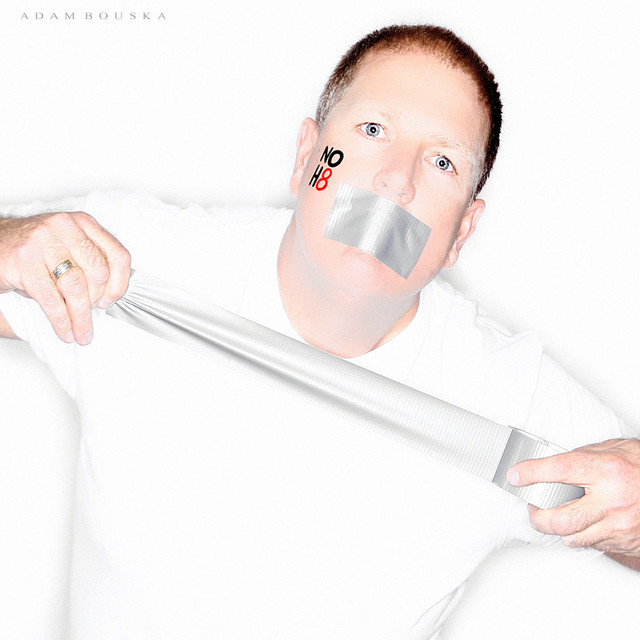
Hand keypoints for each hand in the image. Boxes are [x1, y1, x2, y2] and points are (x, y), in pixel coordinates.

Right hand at [0, 211, 129, 343]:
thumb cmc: (35, 250)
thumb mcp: (68, 248)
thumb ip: (91, 263)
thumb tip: (110, 296)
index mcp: (83, 223)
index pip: (118, 255)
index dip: (119, 284)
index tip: (111, 300)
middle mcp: (65, 227)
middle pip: (98, 273)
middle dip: (96, 301)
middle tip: (89, 314)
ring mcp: (42, 242)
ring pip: (75, 287)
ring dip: (80, 317)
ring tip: (81, 333)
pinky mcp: (24, 261)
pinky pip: (51, 299)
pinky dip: (61, 320)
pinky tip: (65, 331)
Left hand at [507, 439, 639, 555]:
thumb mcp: (612, 449)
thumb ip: (581, 458)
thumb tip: (549, 465)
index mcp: (606, 471)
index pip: (557, 470)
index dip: (530, 473)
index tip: (514, 475)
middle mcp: (612, 501)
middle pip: (559, 519)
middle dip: (537, 516)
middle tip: (532, 507)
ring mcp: (619, 526)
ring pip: (572, 537)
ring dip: (559, 528)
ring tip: (559, 514)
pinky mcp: (625, 543)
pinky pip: (592, 544)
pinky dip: (582, 535)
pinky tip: (584, 522)